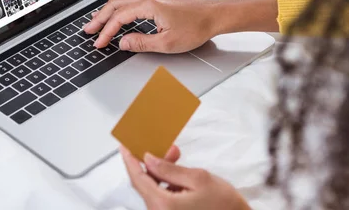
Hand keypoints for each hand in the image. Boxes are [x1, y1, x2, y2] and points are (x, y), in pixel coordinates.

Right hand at [83, 0, 219, 52]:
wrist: (215, 15)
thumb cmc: (197, 27)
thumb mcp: (168, 42)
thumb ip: (141, 43)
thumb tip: (123, 43)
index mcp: (149, 5)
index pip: (119, 18)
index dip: (106, 32)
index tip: (99, 42)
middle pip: (116, 4)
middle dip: (100, 18)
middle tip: (89, 29)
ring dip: (109, 10)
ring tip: (98, 21)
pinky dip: (120, 5)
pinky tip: (119, 12)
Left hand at [121, 146, 249, 209]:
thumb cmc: (224, 205)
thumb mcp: (198, 178)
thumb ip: (169, 169)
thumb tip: (148, 159)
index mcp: (163, 205)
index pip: (138, 178)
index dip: (129, 159)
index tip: (124, 145)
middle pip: (145, 184)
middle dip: (152, 162)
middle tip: (162, 145)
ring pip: (153, 189)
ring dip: (161, 171)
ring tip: (176, 155)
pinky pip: (161, 197)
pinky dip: (166, 182)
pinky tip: (178, 173)